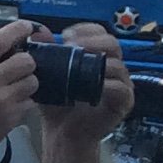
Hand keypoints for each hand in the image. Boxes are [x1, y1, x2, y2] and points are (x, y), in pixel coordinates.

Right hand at [0, 19, 39, 160]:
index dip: (16, 30)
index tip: (25, 27)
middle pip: (25, 60)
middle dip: (25, 60)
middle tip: (17, 64)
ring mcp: (3, 101)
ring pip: (32, 81)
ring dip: (27, 80)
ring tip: (16, 85)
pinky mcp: (12, 117)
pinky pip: (30, 102)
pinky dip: (25, 101)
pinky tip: (13, 103)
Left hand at [47, 21, 132, 136]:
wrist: (63, 132)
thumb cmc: (59, 104)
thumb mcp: (47, 76)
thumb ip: (45, 54)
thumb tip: (38, 34)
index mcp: (96, 57)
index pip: (98, 33)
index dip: (85, 30)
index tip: (67, 34)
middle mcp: (111, 67)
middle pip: (112, 44)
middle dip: (93, 41)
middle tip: (73, 45)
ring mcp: (120, 83)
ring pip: (117, 64)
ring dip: (98, 61)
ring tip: (79, 64)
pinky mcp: (123, 101)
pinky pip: (120, 88)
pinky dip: (107, 85)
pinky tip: (93, 85)